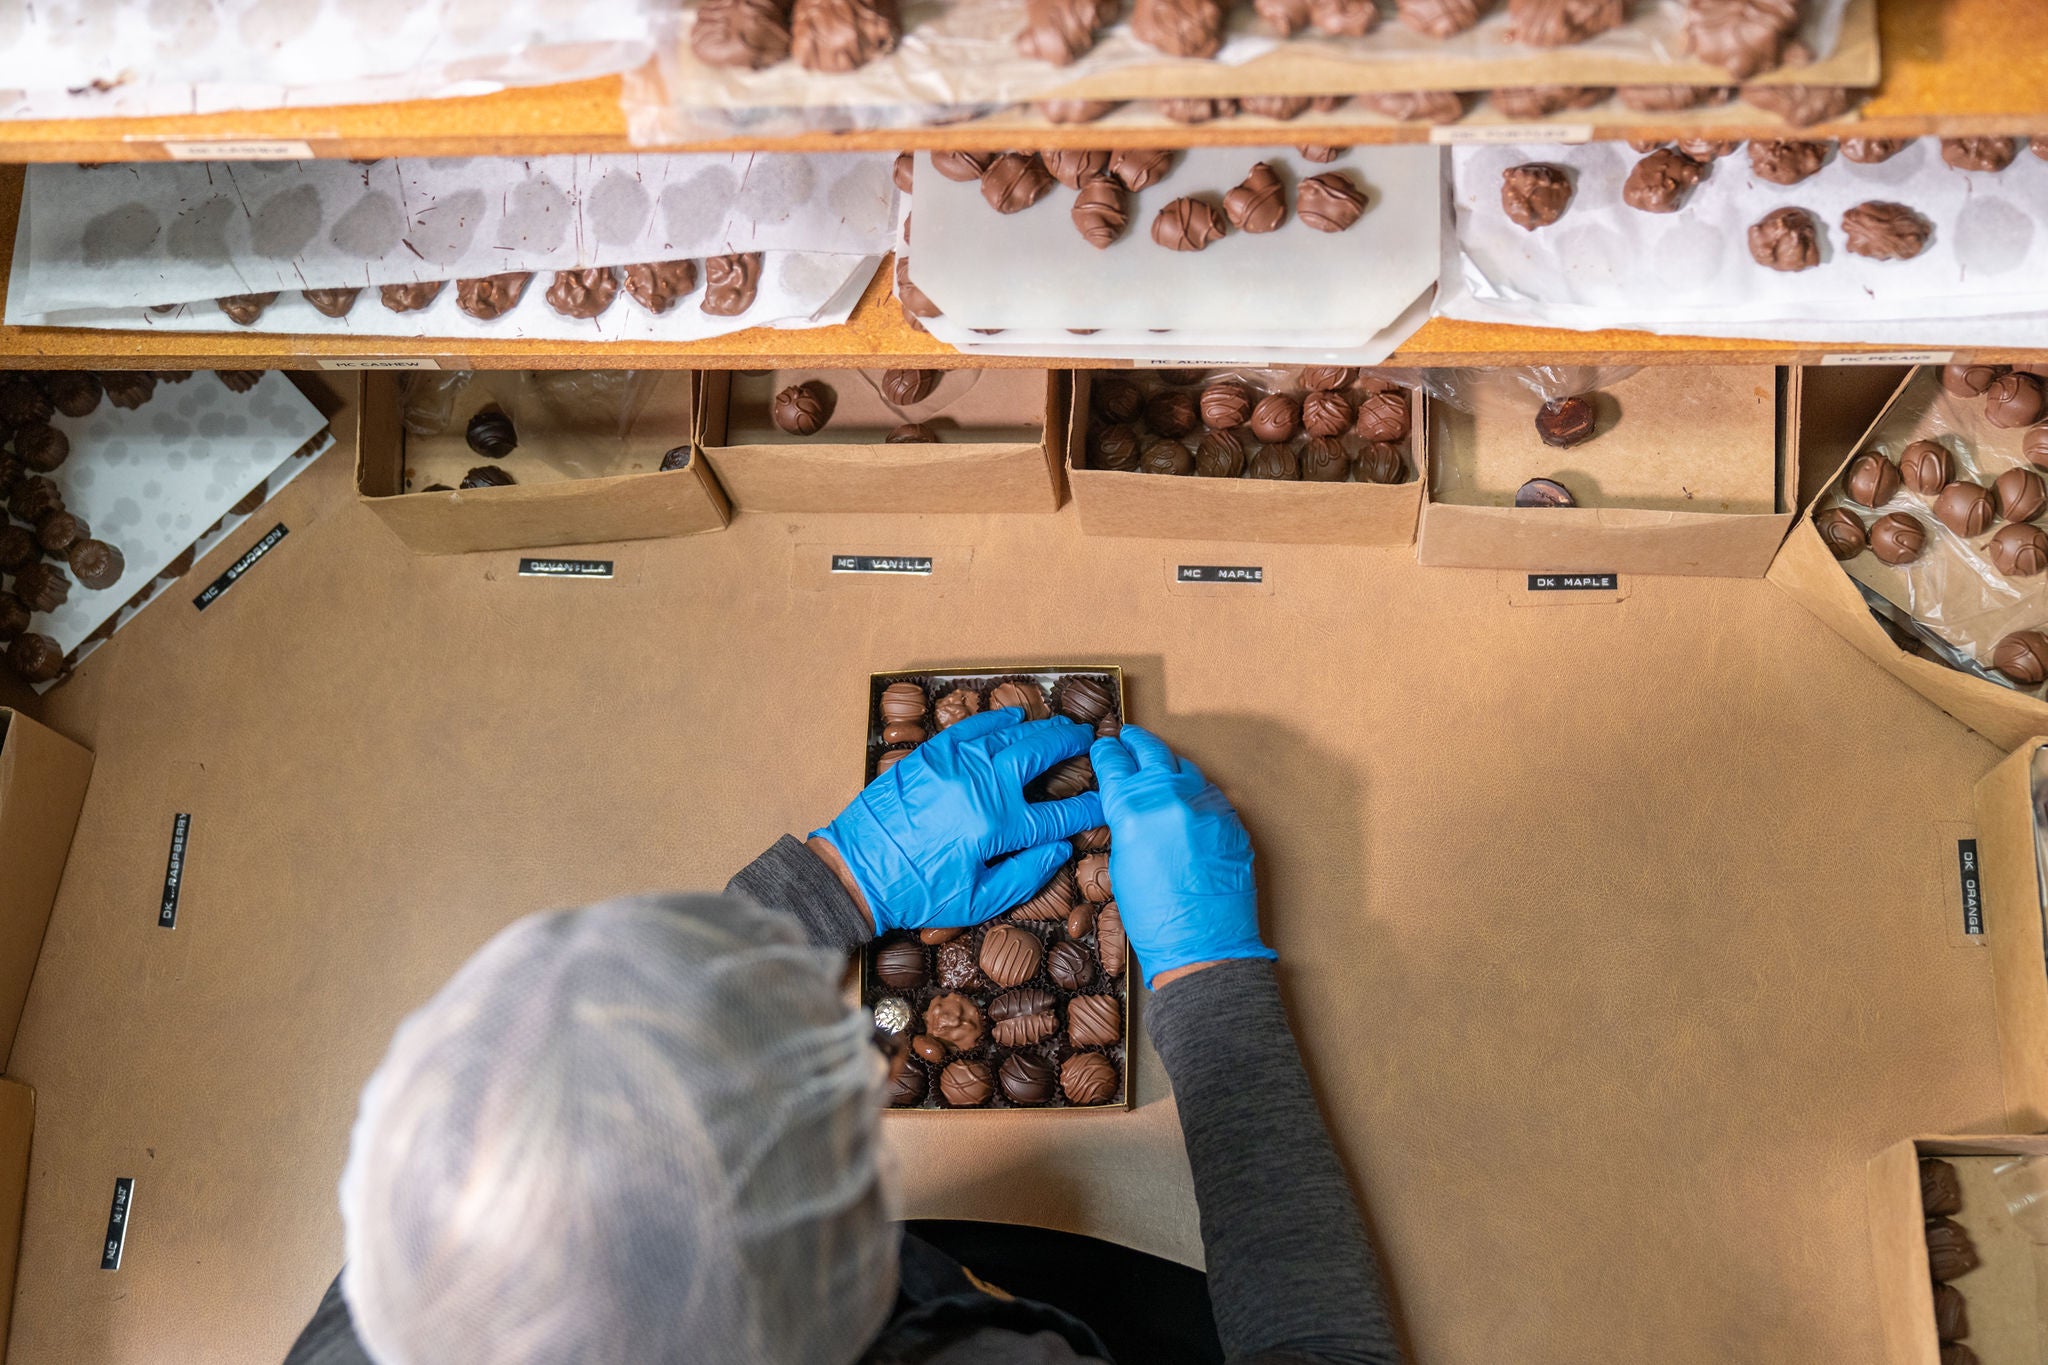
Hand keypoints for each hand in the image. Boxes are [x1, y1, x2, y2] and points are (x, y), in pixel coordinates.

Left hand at [813, 709, 1103, 932]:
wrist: (859, 870)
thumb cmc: (919, 892)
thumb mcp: (978, 900)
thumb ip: (1026, 875)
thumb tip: (1061, 848)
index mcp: (999, 826)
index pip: (1061, 814)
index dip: (1091, 807)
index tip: (1106, 801)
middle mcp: (983, 786)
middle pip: (1041, 753)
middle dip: (1072, 744)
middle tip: (1089, 741)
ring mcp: (956, 763)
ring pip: (1011, 732)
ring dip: (1041, 727)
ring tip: (1060, 726)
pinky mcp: (931, 754)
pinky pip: (973, 725)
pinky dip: (997, 718)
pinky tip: (1014, 717)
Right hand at [1091, 725, 1273, 987]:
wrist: (1202, 944)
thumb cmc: (1154, 916)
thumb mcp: (1121, 863)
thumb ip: (1125, 823)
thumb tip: (1129, 804)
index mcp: (1134, 809)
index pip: (1115, 763)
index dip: (1106, 752)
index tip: (1104, 745)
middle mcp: (1171, 797)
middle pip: (1151, 751)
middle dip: (1136, 742)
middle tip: (1128, 737)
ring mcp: (1206, 805)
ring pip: (1184, 767)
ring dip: (1167, 764)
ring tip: (1156, 764)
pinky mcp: (1231, 818)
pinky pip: (1208, 792)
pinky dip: (1193, 790)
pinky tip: (1185, 798)